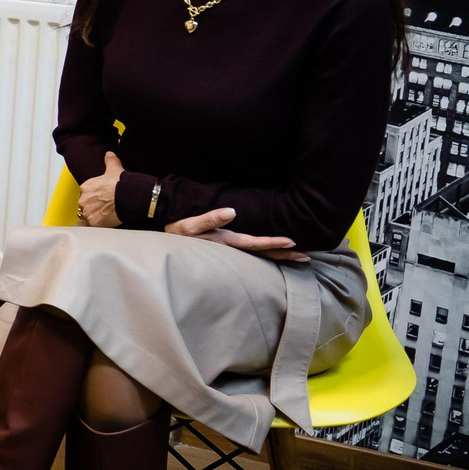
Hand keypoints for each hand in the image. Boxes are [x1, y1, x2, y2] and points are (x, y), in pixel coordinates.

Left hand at [77, 153, 123, 227]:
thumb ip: (110, 161)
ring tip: (106, 215)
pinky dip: (99, 225)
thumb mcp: (114, 168)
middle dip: (93, 207)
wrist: (128, 195)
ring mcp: (87, 211)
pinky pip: (93, 226)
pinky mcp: (94, 222)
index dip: (94, 197)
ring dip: (95, 216)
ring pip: (88, 216)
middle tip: (105, 208)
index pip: (85, 194)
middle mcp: (83, 199)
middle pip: (85, 206)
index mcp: (85, 187)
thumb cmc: (121, 183)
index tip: (102, 198)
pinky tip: (107, 222)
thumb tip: (109, 154)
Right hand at [164, 206, 308, 263]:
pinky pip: (252, 253)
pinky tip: (277, 253)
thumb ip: (210, 218)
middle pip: (262, 254)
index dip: (272, 243)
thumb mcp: (189, 224)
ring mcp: (230, 251)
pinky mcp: (227, 248)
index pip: (253, 243)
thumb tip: (232, 211)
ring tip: (299, 258)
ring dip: (280, 256)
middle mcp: (231, 248)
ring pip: (260, 255)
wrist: (164, 232)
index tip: (291, 241)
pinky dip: (267, 252)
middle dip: (283, 255)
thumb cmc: (176, 230)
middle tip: (306, 257)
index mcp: (225, 241)